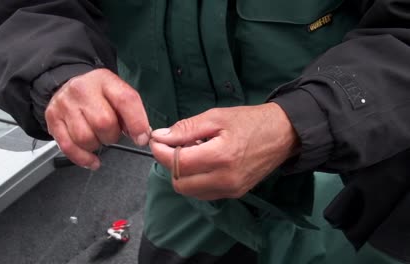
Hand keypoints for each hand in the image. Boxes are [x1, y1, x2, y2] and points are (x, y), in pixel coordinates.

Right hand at [45, 68, 150, 169]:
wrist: (66, 85)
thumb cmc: (98, 94)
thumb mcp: (117, 94)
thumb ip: (132, 112)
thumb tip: (141, 136)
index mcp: (105, 80)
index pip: (126, 100)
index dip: (137, 123)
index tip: (142, 138)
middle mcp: (82, 89)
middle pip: (104, 123)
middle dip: (112, 136)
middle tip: (111, 133)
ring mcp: (65, 104)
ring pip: (85, 138)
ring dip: (96, 145)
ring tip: (98, 137)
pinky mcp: (52, 118)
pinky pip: (68, 147)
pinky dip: (83, 158)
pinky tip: (92, 160)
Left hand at [150, 103, 298, 199]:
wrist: (283, 134)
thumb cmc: (250, 121)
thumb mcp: (216, 116)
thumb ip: (186, 128)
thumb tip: (160, 137)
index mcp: (221, 157)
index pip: (178, 163)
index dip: (161, 151)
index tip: (157, 140)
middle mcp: (225, 179)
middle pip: (180, 183)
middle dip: (171, 164)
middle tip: (176, 145)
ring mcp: (231, 190)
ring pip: (190, 191)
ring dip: (183, 173)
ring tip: (193, 152)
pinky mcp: (235, 193)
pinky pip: (204, 192)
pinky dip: (196, 179)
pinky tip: (203, 162)